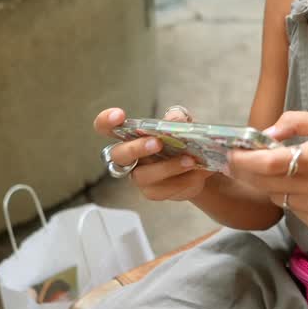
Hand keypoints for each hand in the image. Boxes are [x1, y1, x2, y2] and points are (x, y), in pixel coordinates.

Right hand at [94, 106, 211, 200]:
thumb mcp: (185, 123)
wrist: (201, 165)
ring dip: (167, 168)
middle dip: (136, 148)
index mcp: (130, 135)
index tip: (119, 115)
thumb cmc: (183, 140)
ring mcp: (140, 177)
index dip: (106, 122)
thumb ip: (178, 117)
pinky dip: (183, 181)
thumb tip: (173, 119)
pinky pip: (163, 190)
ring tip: (189, 160)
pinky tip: (197, 172)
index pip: (106, 127)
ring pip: (143, 176)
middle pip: (118, 155)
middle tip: (157, 143)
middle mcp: (129, 158)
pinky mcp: (154, 192)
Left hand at [225, 111, 307, 231]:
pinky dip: (287, 198)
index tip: (232, 154)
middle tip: (235, 163)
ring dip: (268, 184)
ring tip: (280, 173)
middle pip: (264, 181)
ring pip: (274, 196)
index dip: (244, 160)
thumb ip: (295, 121)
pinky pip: (289, 208)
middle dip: (244, 172)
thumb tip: (266, 133)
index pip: (269, 162)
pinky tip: (301, 189)